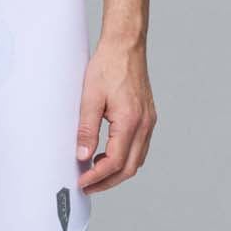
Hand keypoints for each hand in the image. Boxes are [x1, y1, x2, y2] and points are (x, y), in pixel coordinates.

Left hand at [75, 37, 156, 193]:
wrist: (126, 45)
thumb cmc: (108, 65)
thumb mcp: (90, 96)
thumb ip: (86, 128)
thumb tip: (82, 155)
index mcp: (130, 121)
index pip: (115, 162)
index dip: (97, 177)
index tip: (83, 182)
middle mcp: (144, 124)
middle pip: (130, 168)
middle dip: (108, 181)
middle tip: (88, 184)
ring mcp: (148, 121)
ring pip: (137, 160)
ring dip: (118, 171)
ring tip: (95, 172)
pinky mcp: (147, 117)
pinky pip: (140, 147)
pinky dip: (125, 157)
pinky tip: (109, 154)